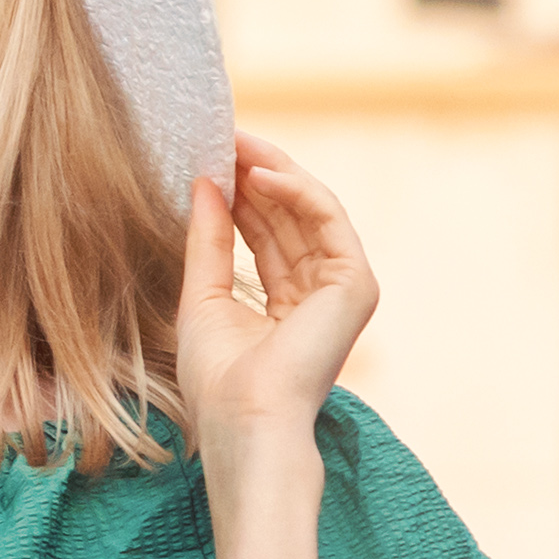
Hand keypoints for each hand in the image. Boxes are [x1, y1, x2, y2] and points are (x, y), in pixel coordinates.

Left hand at [175, 133, 378, 467]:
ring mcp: (343, 287)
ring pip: (310, 210)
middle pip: (290, 217)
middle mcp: (321, 292)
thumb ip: (207, 241)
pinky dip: (295, 191)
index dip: (241, 195)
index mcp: (289, 304)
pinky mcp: (356, 283)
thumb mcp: (202, 297)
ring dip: (274, 172)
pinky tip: (258, 174)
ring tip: (235, 144)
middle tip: (223, 137)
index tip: (211, 160)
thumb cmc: (219, 381)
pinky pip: (327, 219)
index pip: (267, 235)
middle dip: (257, 174)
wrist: (244, 421)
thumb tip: (206, 183)